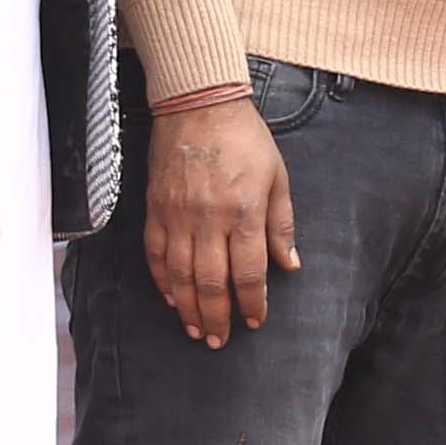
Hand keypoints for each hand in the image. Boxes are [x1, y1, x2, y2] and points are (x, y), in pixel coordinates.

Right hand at [145, 87, 296, 348]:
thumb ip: (281, 224)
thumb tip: (290, 265)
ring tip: (195, 330)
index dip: (252, 303)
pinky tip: (170, 297)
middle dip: (217, 318)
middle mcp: (209, 220)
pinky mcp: (156, 208)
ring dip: (188, 308)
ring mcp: (178, 215)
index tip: (255, 321)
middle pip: (212, 283)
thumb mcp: (277, 177)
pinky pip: (155, 253)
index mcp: (245, 212)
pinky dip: (162, 280)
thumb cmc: (245, 138)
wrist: (198, 103)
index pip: (249, 273)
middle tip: (219, 341)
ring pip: (181, 275)